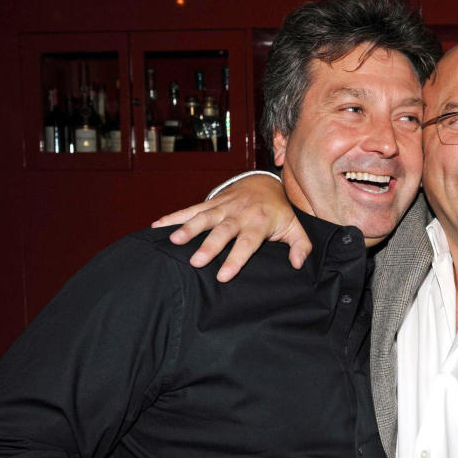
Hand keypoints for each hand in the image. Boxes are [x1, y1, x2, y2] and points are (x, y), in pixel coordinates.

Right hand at [150, 174, 312, 281]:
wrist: (266, 181)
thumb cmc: (281, 211)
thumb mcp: (296, 227)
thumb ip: (300, 246)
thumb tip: (299, 264)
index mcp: (260, 222)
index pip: (247, 243)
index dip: (235, 259)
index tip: (223, 275)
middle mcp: (240, 213)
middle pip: (222, 230)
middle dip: (209, 245)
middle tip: (195, 261)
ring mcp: (224, 206)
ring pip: (204, 216)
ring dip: (188, 228)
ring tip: (173, 241)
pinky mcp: (212, 201)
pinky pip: (191, 208)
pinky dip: (174, 216)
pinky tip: (157, 226)